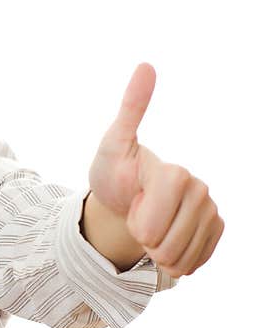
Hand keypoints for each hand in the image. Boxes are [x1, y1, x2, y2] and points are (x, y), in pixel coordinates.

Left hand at [87, 63, 223, 277]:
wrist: (123, 200)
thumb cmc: (114, 171)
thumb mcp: (112, 143)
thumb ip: (131, 110)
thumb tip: (146, 65)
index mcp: (175, 172)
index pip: (156, 219)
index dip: (140, 223)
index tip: (131, 212)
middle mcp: (199, 190)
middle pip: (168, 241)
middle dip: (145, 240)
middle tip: (136, 217)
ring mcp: (209, 210)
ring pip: (181, 256)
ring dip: (157, 254)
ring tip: (148, 230)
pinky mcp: (214, 229)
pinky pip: (196, 262)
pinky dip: (175, 262)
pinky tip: (165, 245)